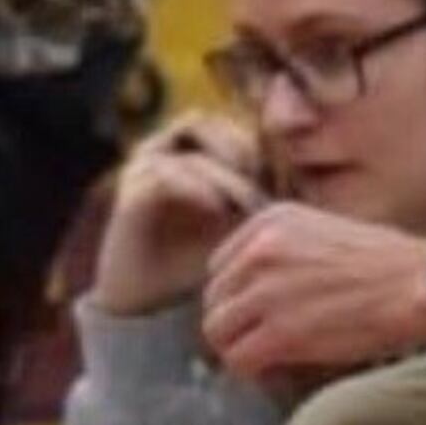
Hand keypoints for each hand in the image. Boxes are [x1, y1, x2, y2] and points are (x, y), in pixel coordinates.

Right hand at [92, 112, 266, 315]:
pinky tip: (218, 209)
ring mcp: (142, 172)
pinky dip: (196, 187)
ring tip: (243, 199)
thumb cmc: (195, 262)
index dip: (250, 145)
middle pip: (202, 121)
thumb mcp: (234, 226)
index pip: (221, 125)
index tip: (273, 178)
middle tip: (259, 180)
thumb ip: (255, 197)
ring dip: (221, 171)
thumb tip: (295, 181)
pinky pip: (164, 176)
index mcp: (182, 155)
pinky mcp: (130, 196)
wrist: (150, 302)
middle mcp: (159, 155)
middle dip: (236, 147)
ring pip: (186, 149)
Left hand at [201, 204, 425, 377]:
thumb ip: (285, 250)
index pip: (220, 265)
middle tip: (263, 341)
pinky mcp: (279, 330)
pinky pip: (237, 360)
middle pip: (214, 298)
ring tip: (270, 357)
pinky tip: (278, 369)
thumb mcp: (326, 232)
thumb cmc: (389, 265)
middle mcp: (260, 249)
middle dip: (235, 324)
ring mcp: (266, 290)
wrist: (421, 285)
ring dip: (239, 348)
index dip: (238, 296)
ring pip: (217, 331)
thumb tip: (257, 287)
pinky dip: (253, 371)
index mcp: (272, 221)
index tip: (260, 314)